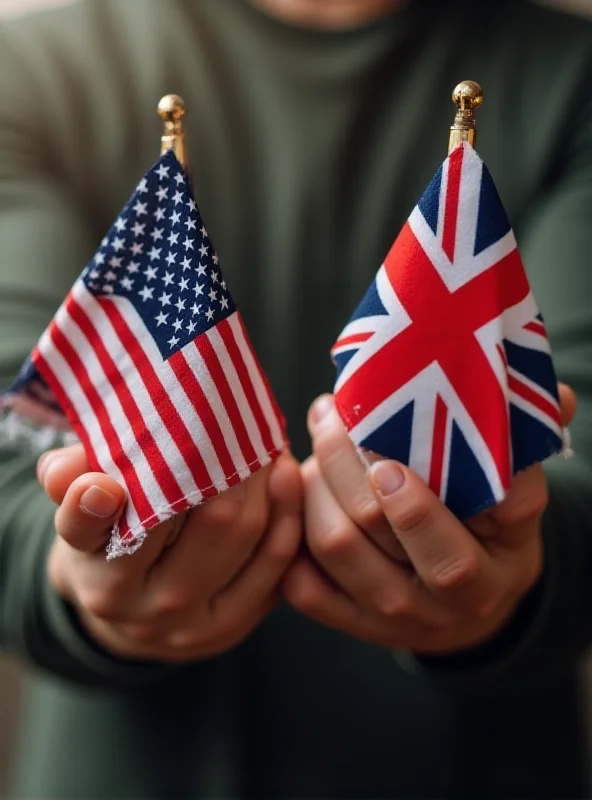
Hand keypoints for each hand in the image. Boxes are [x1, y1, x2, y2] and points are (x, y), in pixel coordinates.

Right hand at [40, 445, 301, 662]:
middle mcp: (145, 608)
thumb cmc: (110, 542)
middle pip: (201, 522)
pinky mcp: (237, 624)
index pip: (90, 536)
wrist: (135, 614)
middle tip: (237, 420)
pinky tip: (286, 477)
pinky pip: (277, 563)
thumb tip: (67, 470)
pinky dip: (286, 514)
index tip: (102, 483)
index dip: (93, 510)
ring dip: (265, 482)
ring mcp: (195, 624)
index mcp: (97, 575)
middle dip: (225, 463)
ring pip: (246, 537)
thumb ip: (71, 480)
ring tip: (266, 442)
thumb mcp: (80, 515)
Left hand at [282, 386, 574, 654]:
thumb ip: (527, 446)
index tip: (388, 454)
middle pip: (382, 526)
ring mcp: (398, 619)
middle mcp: (451, 600)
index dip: (423, 499)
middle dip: (347, 461)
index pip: (464, 540)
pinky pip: (305, 585)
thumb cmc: (488, 533)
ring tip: (317, 440)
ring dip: (315, 485)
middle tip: (333, 415)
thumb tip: (554, 396)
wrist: (464, 610)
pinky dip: (289, 534)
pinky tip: (294, 491)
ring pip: (336, 545)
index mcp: (501, 563)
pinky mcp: (353, 625)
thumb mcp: (518, 497)